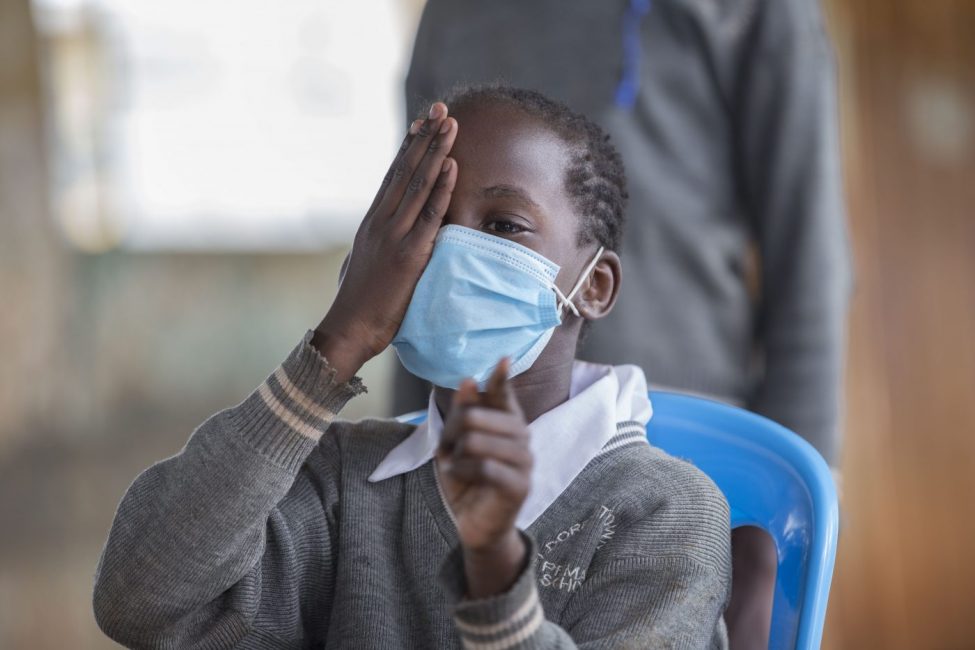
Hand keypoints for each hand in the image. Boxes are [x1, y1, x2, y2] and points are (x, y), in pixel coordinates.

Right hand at [312, 104, 457, 380]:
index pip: (393, 175)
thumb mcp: (364, 264)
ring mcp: (394, 234)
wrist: (349, 328)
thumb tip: (378, 240)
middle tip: (441, 110)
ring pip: (418, 184)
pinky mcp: (409, 253)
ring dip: (437, 152)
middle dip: (425, 138)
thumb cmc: (359, 304)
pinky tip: (452, 166)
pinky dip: (441, 188)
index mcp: (372, 222)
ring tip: (451, 125)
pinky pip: (429, 214)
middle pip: (405, 170)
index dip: (409, 148)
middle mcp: (381, 221)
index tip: (422, 124)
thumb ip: (375, 246)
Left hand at [438, 359, 532, 596]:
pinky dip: (461, 469)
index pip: (504, 394)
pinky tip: (457, 474)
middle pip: (478, 415)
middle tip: (449, 448)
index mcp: (507, 422)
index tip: (503, 359)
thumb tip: (467, 380)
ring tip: (455, 464)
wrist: (475, 523)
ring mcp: (525, 461)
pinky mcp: (521, 485)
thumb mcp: (456, 444)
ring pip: (479, 440)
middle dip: (453, 431)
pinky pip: (484, 466)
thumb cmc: (467, 479)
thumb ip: (463, 413)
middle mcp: (522, 436)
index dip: (501, 377)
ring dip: (456, 454)